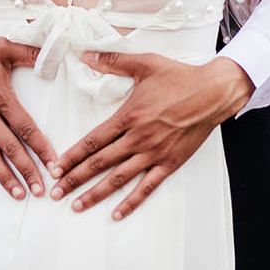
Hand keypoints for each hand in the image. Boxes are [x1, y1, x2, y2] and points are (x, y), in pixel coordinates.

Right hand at [0, 3, 54, 198]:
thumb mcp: (4, 46)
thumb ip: (30, 53)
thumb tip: (54, 54)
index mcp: (0, 96)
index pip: (25, 127)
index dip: (41, 147)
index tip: (53, 164)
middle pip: (10, 148)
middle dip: (28, 170)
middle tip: (41, 189)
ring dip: (5, 177)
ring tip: (19, 194)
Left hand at [48, 53, 254, 219]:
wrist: (213, 93)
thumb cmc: (180, 77)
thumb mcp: (145, 63)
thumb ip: (113, 61)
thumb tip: (86, 55)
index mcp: (129, 116)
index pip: (93, 140)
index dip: (72, 156)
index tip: (56, 167)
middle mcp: (139, 138)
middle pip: (100, 163)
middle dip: (75, 179)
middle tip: (55, 192)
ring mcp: (154, 153)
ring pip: (119, 178)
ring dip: (96, 194)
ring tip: (77, 206)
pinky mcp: (170, 163)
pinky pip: (147, 187)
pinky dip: (131, 202)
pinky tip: (117, 214)